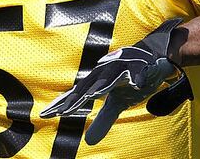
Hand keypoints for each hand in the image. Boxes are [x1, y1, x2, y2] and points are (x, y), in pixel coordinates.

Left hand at [40, 18, 192, 144]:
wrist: (154, 58)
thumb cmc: (130, 80)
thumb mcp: (117, 103)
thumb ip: (103, 119)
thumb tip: (88, 142)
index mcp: (98, 81)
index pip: (76, 94)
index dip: (62, 104)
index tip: (46, 115)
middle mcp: (106, 72)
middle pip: (89, 85)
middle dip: (77, 98)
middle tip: (63, 111)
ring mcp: (124, 67)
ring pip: (112, 76)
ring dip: (103, 84)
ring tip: (93, 94)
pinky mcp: (143, 66)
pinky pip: (140, 72)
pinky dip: (138, 76)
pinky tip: (137, 84)